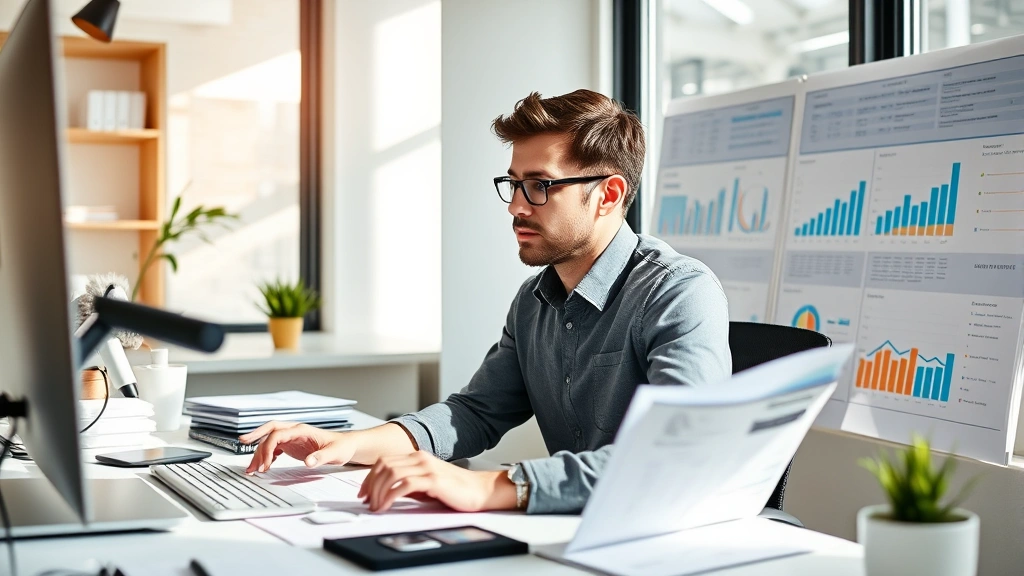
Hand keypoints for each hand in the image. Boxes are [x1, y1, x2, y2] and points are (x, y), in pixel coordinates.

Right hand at [241, 421, 353, 473]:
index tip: (265, 463)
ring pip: (270, 440)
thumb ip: (321, 457)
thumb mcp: (334, 453)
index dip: (268, 447)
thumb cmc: (341, 447)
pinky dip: (267, 454)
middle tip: (242, 442)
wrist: (347, 445)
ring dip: (260, 451)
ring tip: (252, 468)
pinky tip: (264, 465)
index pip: (278, 434)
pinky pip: (275, 446)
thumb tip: (309, 462)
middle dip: (255, 435)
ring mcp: (293, 437)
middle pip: (270, 430)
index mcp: (302, 430)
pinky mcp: (293, 444)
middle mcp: (295, 431)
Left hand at [358, 451, 515, 512]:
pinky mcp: (433, 479)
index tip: (364, 493)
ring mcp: (426, 467)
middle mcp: (420, 458)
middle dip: (370, 485)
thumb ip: (407, 484)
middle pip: (384, 465)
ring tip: (376, 506)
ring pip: (391, 473)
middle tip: (367, 502)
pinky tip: (387, 506)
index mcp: (417, 456)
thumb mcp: (426, 484)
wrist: (479, 490)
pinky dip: (390, 496)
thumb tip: (386, 493)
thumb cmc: (455, 489)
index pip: (384, 461)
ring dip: (378, 491)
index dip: (369, 477)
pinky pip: (404, 484)